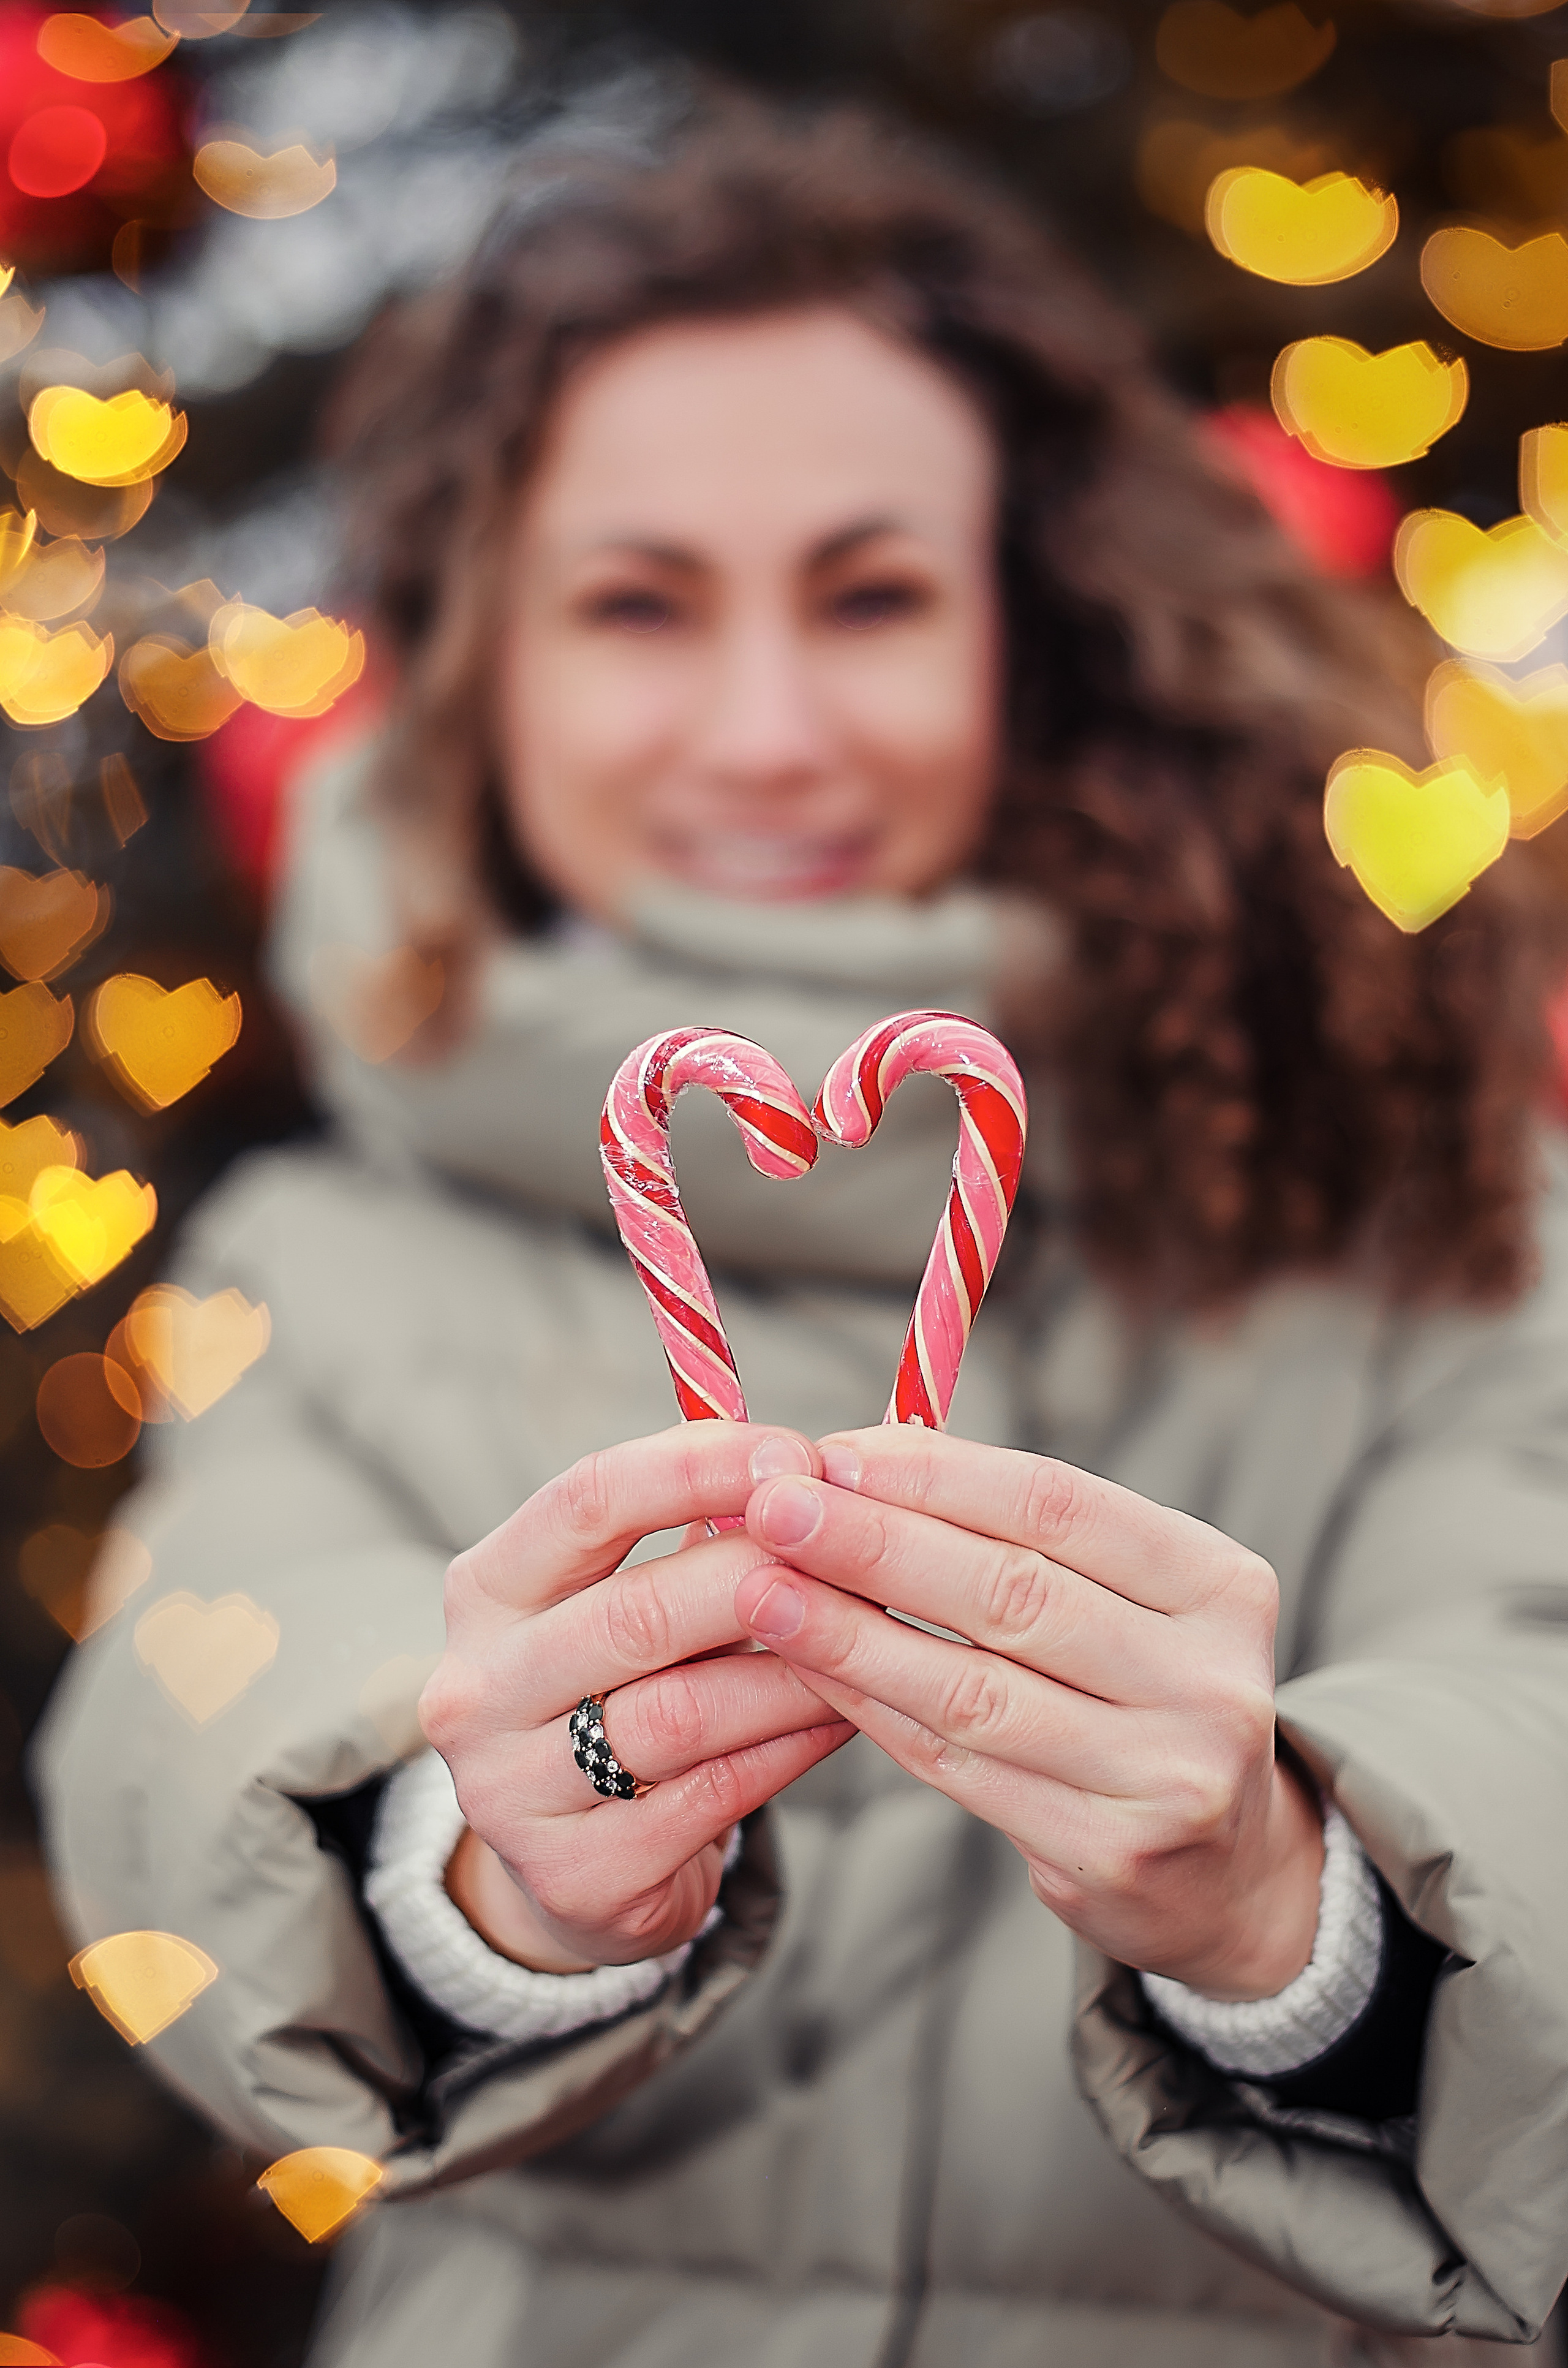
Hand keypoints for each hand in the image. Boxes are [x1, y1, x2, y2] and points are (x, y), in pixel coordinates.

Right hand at [420, 1424, 852, 1973]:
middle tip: (854, 1556)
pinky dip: (791, 1746)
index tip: (796, 1454)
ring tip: (868, 1637)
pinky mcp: (576, 1874)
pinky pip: (715, 1796)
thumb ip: (695, 1533)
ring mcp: (513, 1790)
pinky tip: (845, 1715)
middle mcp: (477, 1688)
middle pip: (640, 1611)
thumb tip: (805, 1468)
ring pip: (685, 1711)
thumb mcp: (621, 1599)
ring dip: (794, 1669)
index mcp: (487, 1590)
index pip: (589, 1499)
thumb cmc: (619, 1691)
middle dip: (763, 1574)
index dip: (698, 1466)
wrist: (571, 1861)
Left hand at [733, 1429, 1322, 1998]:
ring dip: (851, 1634)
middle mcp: (1211, 1679)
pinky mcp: (1109, 1855)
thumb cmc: (1141, 1693)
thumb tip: (853, 1460)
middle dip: (875, 1543)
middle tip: (772, 1507)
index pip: (1056, 1503)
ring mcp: (1168, 1776)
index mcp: (1221, 1584)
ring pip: (973, 1688)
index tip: (831, 1453)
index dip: (933, 1475)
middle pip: (1010, 1592)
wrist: (1225, 1873)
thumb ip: (1013, 1534)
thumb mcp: (1124, 1597)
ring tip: (762, 1592)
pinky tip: (807, 1674)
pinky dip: (874, 1712)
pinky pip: (959, 1766)